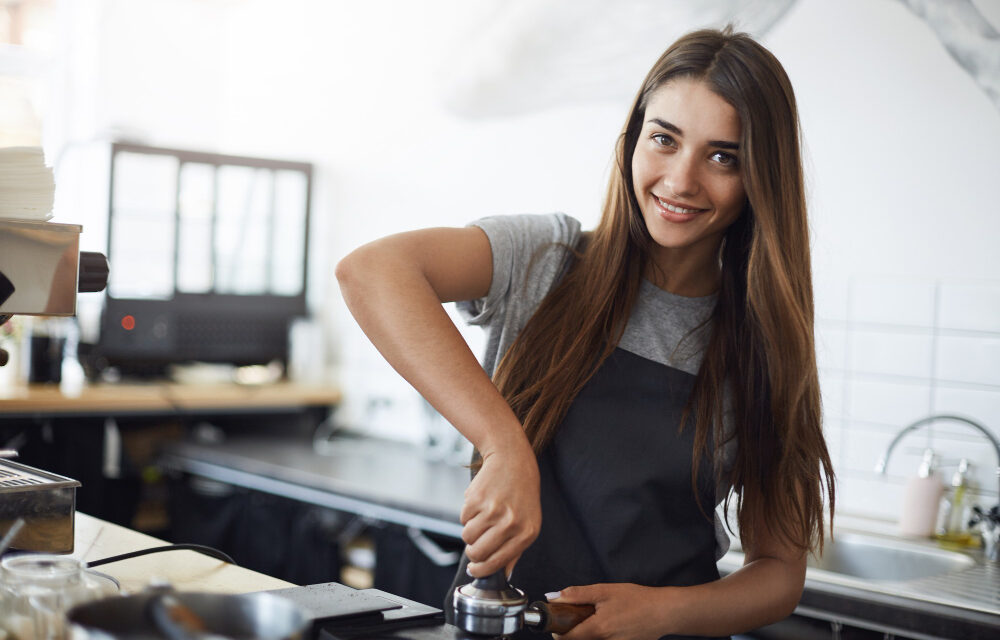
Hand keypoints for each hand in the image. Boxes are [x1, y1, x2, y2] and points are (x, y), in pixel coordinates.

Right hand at [460, 440, 540, 576]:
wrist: (513, 460)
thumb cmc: (522, 495)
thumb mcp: (529, 523)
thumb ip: (516, 551)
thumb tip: (503, 575)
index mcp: (527, 533)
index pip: (497, 563)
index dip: (481, 570)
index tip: (474, 570)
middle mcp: (511, 523)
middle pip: (477, 553)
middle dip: (472, 553)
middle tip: (474, 546)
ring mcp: (492, 510)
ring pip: (467, 537)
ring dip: (470, 532)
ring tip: (481, 520)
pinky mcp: (476, 499)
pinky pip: (462, 519)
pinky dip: (467, 516)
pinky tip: (480, 504)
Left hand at [549, 583, 675, 639]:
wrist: (665, 612)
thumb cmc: (637, 599)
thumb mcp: (604, 591)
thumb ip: (577, 595)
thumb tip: (553, 597)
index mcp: (598, 630)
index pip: (567, 639)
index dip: (558, 630)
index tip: (557, 621)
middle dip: (575, 630)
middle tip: (578, 615)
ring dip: (589, 632)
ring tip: (599, 616)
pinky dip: (603, 634)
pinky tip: (612, 623)